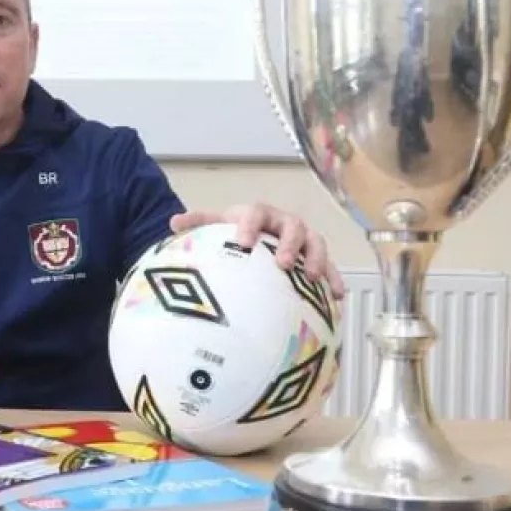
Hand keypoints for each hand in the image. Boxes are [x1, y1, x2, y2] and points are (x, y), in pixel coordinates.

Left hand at [170, 203, 345, 298]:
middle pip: (293, 226)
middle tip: (282, 263)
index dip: (249, 225)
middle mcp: (284, 222)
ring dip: (316, 258)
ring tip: (312, 277)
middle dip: (290, 243)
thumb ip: (198, 223)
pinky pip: (330, 266)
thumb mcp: (217, 226)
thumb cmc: (236, 231)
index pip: (255, 214)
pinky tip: (337, 296)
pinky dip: (334, 278)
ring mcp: (303, 238)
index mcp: (258, 214)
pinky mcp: (315, 256)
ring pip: (316, 242)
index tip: (242, 243)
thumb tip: (174, 222)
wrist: (257, 233)